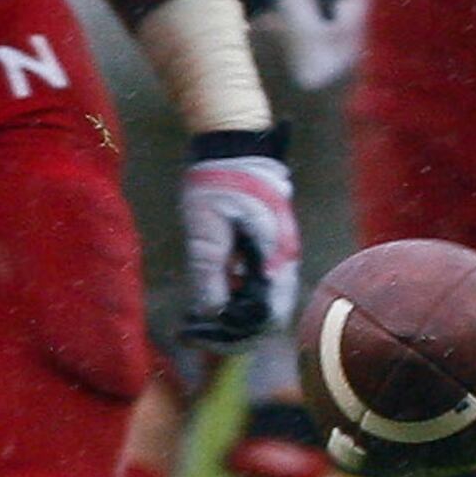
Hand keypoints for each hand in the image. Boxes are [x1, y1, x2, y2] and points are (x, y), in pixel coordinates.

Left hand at [178, 131, 298, 347]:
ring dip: (231, 316)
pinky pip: (255, 287)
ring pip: (260, 304)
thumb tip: (210, 312)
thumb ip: (209, 269)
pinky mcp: (265, 251)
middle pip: (267, 316)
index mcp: (277, 256)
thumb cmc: (220, 179)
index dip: (240, 333)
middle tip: (192, 331)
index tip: (206, 332)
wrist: (235, 143)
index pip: (271, 316)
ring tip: (193, 320)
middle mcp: (283, 261)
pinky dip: (232, 298)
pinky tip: (205, 297)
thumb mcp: (206, 226)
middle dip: (232, 330)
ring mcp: (276, 256)